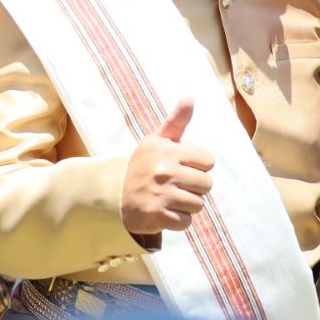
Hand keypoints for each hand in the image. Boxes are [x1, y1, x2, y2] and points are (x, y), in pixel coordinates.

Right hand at [121, 99, 215, 235]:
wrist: (112, 195)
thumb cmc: (142, 165)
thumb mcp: (156, 141)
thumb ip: (176, 121)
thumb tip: (189, 97)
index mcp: (168, 150)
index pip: (208, 160)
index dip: (198, 166)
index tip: (182, 168)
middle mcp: (164, 171)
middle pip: (206, 184)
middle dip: (194, 188)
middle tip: (175, 186)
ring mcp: (160, 194)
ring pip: (198, 204)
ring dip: (186, 205)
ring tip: (169, 199)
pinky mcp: (156, 216)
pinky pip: (186, 222)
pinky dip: (178, 221)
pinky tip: (164, 212)